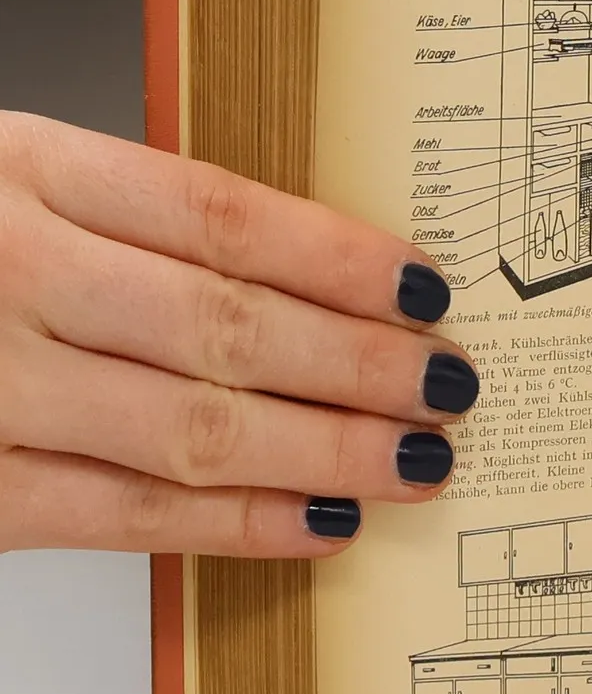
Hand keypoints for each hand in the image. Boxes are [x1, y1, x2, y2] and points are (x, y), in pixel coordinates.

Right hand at [0, 114, 477, 556]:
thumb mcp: (11, 187)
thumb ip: (128, 222)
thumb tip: (309, 277)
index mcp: (29, 172)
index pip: (219, 215)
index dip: (340, 259)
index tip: (426, 288)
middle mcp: (12, 271)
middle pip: (228, 324)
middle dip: (361, 363)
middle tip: (447, 384)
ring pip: (197, 426)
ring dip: (328, 449)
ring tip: (415, 458)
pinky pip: (128, 514)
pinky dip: (241, 521)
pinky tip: (321, 518)